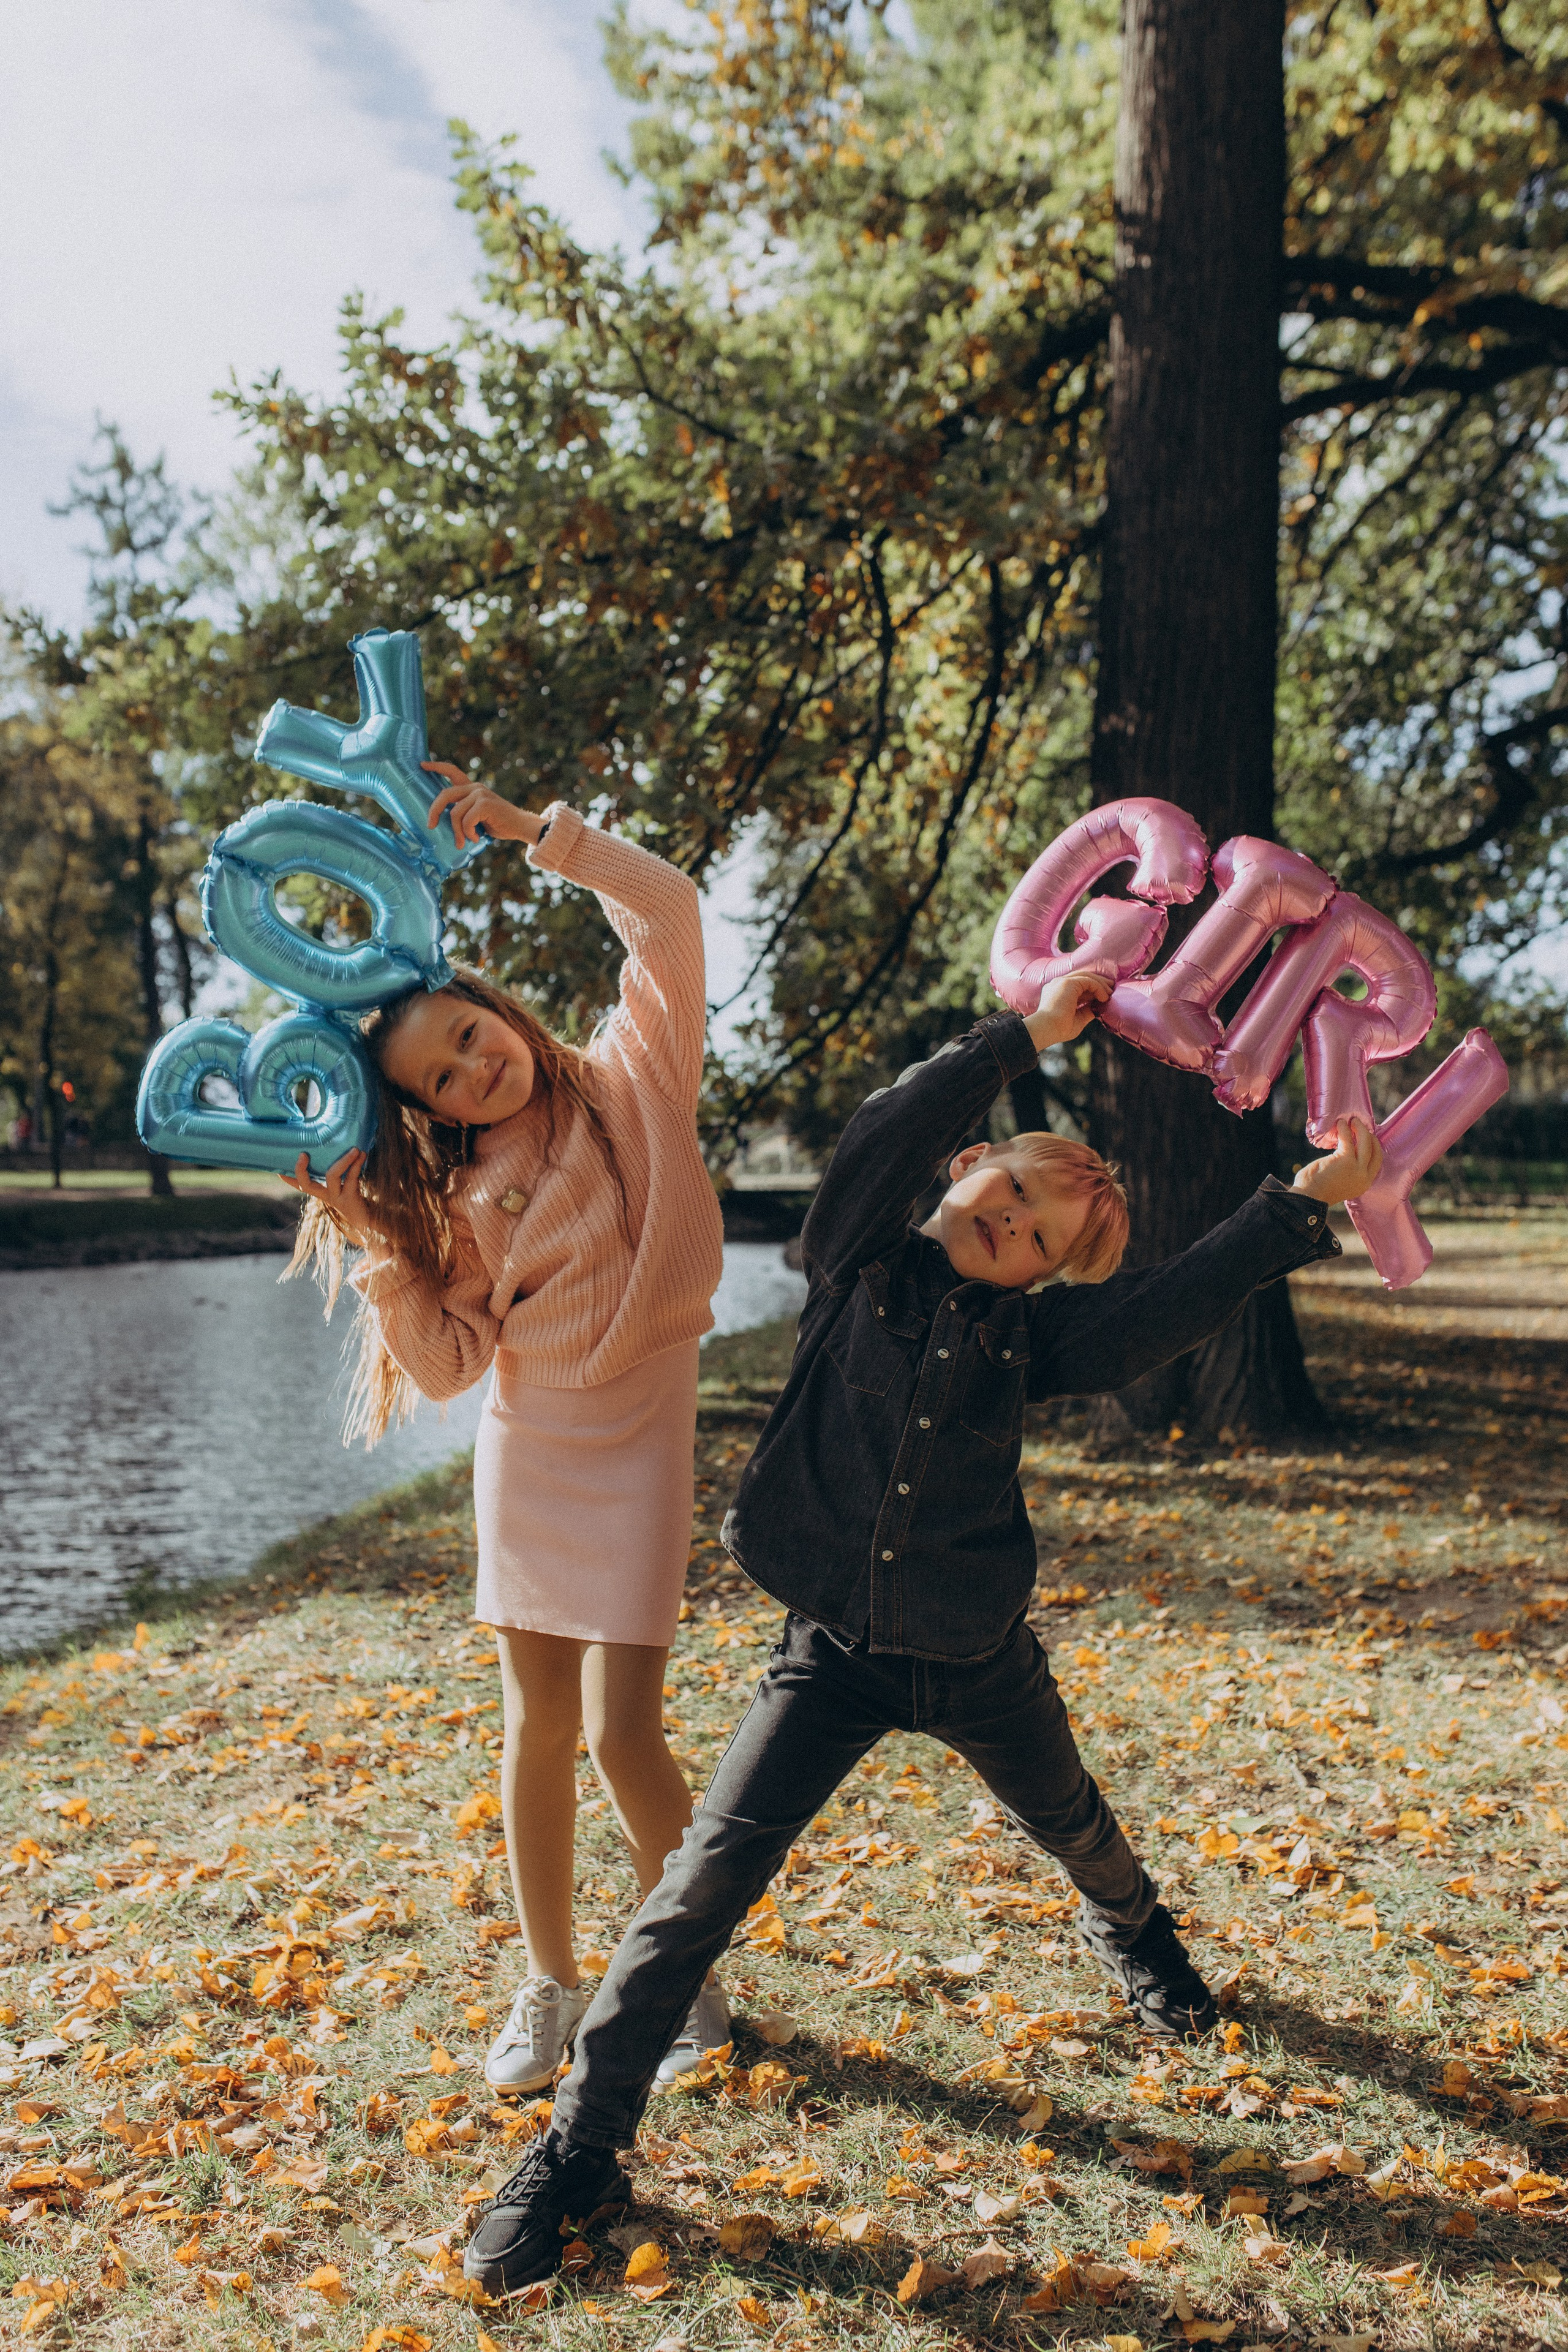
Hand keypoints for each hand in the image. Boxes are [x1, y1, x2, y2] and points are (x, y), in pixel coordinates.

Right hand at [280, 1147, 372, 1242]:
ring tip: (354, 1149)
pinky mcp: (351, 1198)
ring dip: (344, 1160)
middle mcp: (326, 1195)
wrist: (370, 1218)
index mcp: (322, 1192)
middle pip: (307, 1185)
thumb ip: (339, 1170)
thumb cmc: (356, 1195)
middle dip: (301, 1170)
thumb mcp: (345, 1183)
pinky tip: (362, 1154)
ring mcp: (337, 1197)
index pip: (301, 1185)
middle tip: (303, 1154)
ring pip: (332, 1176)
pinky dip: (357, 1164)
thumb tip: (339, 1144)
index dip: (289, 1179)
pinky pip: (352, 1178)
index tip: (277, 1170)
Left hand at [421, 762, 543, 848]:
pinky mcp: (485, 804)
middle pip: (445, 795)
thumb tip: (442, 824)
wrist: (520, 826)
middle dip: (434, 811)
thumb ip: (464, 813)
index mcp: (472, 789)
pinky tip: (475, 838)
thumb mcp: (477, 816)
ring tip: (462, 842)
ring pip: (455, 813)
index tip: (422, 765)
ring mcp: (480, 794)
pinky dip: (468, 833)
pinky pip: (466, 820)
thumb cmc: (498, 824)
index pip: (452, 771)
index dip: (436, 767)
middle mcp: (475, 788)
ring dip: (457, 831)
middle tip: (431, 825)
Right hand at [1025, 972, 1113, 1049]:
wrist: (1047, 1029)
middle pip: (1082, 977)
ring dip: (1101, 984)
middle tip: (1112, 987)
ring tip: (1111, 993)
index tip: (1104, 995)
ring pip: (1086, 976)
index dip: (1092, 988)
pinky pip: (1088, 981)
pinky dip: (1098, 988)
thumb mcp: (1077, 1019)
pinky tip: (1104, 998)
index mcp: (1057, 991)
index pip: (1078, 985)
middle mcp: (1058, 983)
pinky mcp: (1068, 983)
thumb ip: (1086, 1011)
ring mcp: (1062, 981)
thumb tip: (1097, 1007)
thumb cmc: (1058, 1029)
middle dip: (1099, 981)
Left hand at [1292, 1115, 1383, 1204]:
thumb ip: (1348, 1171)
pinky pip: (1347, 1139)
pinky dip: (1344, 1129)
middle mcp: (1364, 1177)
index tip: (1368, 1137)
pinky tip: (1340, 1124)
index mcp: (1364, 1183)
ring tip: (1352, 1121)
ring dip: (1359, 1128)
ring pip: (1365, 1142)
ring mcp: (1356, 1168)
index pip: (1376, 1161)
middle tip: (1360, 1126)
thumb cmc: (1318, 1189)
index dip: (1374, 1147)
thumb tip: (1348, 1151)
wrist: (1308, 1198)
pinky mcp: (1345, 1160)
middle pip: (1374, 1150)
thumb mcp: (1340, 1182)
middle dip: (1369, 1135)